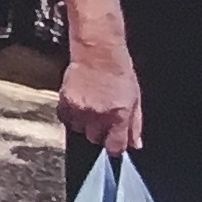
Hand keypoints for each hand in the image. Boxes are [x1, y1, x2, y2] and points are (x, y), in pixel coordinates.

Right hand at [61, 39, 144, 153]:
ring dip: (84, 124)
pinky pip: (65, 118)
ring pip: (79, 130)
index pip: (115, 146)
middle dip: (100, 133)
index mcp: (119, 116)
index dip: (115, 147)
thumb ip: (135, 125)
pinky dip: (71, 116)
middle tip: (103, 119)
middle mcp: (98, 115)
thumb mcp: (135, 100)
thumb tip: (134, 144)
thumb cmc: (120, 73)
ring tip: (90, 110)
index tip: (115, 143)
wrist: (98, 54)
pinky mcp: (65, 100)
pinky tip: (79, 106)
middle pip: (95, 139)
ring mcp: (80, 108)